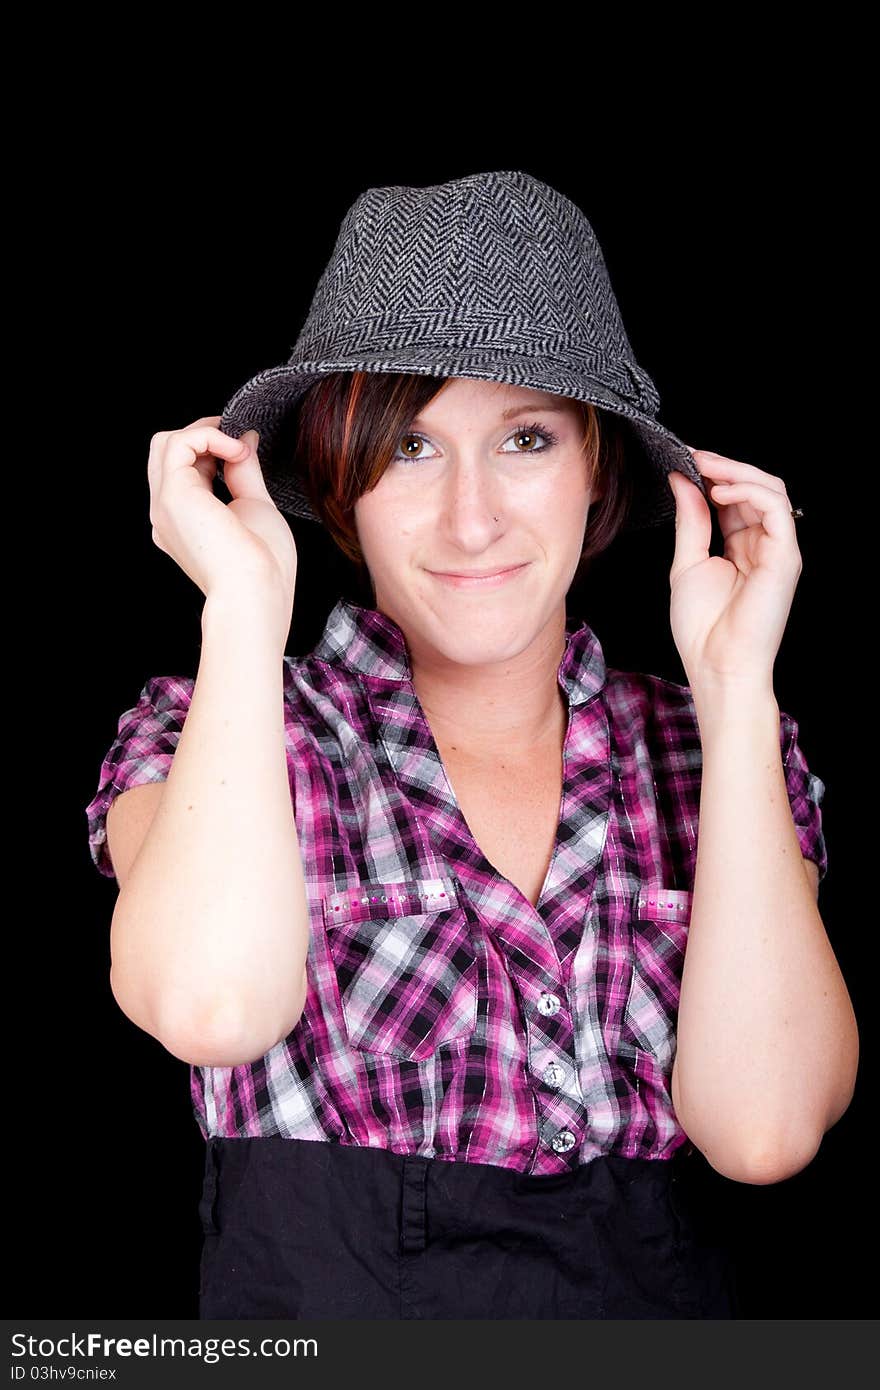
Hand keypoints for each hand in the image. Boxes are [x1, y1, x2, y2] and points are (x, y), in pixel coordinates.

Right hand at [148, 416, 297, 649]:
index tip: (244, 450)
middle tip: (238, 443)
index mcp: (184, 520)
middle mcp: (167, 513)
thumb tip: (246, 438)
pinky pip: (178, 444)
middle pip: (167, 452)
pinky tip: (236, 452)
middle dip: (203, 436)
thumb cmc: (264, 565)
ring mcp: (165, 504)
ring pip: (166, 443)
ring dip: (206, 434)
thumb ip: (245, 471)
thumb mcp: (254, 506)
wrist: (257, 591)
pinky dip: (209, 436)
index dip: (212, 450)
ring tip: (239, 450)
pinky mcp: (173, 495)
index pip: (184, 469)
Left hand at [666, 449, 802, 691]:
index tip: (684, 459)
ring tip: (704, 465)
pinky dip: (749, 491)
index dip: (712, 476)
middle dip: (723, 467)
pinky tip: (719, 490)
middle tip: (693, 454)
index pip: (734, 498)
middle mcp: (763, 544)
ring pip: (770, 490)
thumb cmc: (702, 627)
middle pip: (754, 488)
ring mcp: (777, 549)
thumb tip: (683, 480)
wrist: (717, 664)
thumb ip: (691, 520)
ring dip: (736, 471)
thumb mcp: (687, 562)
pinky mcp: (786, 556)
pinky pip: (775, 508)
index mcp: (740, 547)